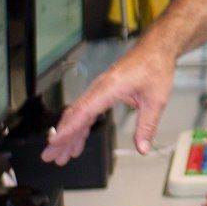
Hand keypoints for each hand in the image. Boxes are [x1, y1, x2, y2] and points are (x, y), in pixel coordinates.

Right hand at [42, 37, 176, 162]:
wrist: (156, 49)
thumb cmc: (155, 67)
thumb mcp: (156, 100)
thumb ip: (147, 126)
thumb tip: (142, 147)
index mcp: (110, 87)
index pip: (83, 112)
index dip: (68, 129)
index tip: (54, 143)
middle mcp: (100, 87)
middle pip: (75, 116)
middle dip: (61, 138)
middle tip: (50, 156)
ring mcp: (99, 89)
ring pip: (78, 115)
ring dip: (69, 135)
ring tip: (62, 155)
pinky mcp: (103, 91)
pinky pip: (87, 111)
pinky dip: (81, 127)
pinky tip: (78, 140)